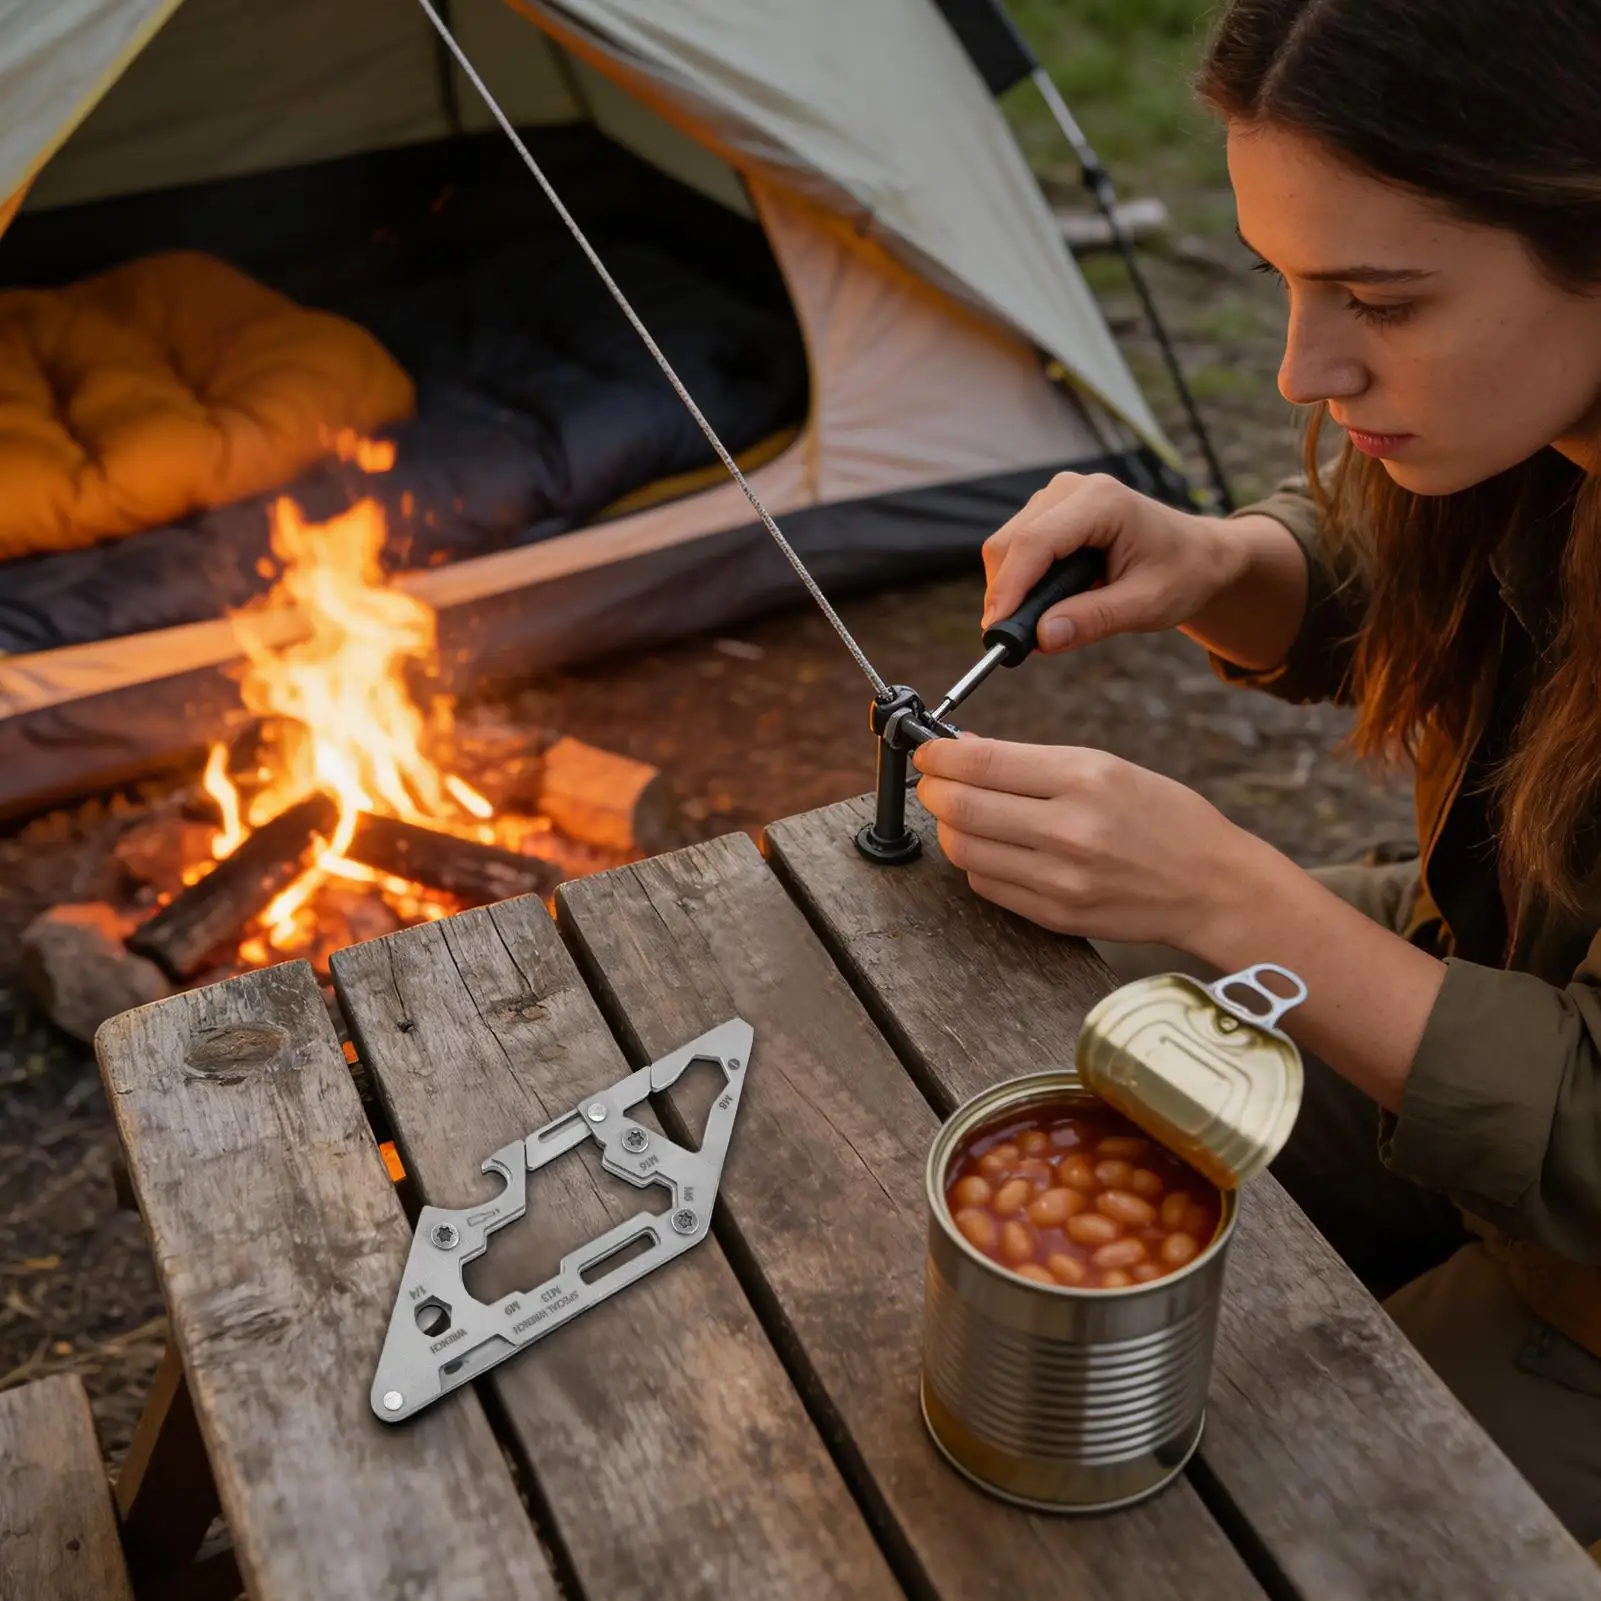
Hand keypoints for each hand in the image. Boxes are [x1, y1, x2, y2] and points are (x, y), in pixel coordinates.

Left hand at [912, 735, 1250, 948]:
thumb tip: (965, 747)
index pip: (983, 762)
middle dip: (933, 790)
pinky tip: (991, 846)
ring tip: (959, 813)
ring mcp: (1059, 878)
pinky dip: (975, 860)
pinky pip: (985, 884)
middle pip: (962, 807)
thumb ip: (1032, 761)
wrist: (1212, 886)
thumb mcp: (1108, 767)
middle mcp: (1070, 828)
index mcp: (1086, 778)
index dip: (940, 755)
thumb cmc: (1165, 819)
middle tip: (931, 781)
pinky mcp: (1054, 914)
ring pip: (964, 848)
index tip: (928, 751)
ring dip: (948, 827)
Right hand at [982, 473, 1240, 652]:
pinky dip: (1017, 582)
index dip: (1010, 588)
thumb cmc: (1182, 574)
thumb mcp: (1147, 605)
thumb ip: (1095, 620)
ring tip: (1038, 626)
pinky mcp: (1049, 512)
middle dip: (1005, 595)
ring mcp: (1057, 497)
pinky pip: (1015, 548)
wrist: (1198, 555)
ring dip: (1010, 590)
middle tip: (1016, 643)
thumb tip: (1042, 637)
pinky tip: (1043, 605)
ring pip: (1005, 546)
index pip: (1036, 542)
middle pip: (1010, 543)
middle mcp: (1072, 489)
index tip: (996, 631)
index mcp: (1102, 501)